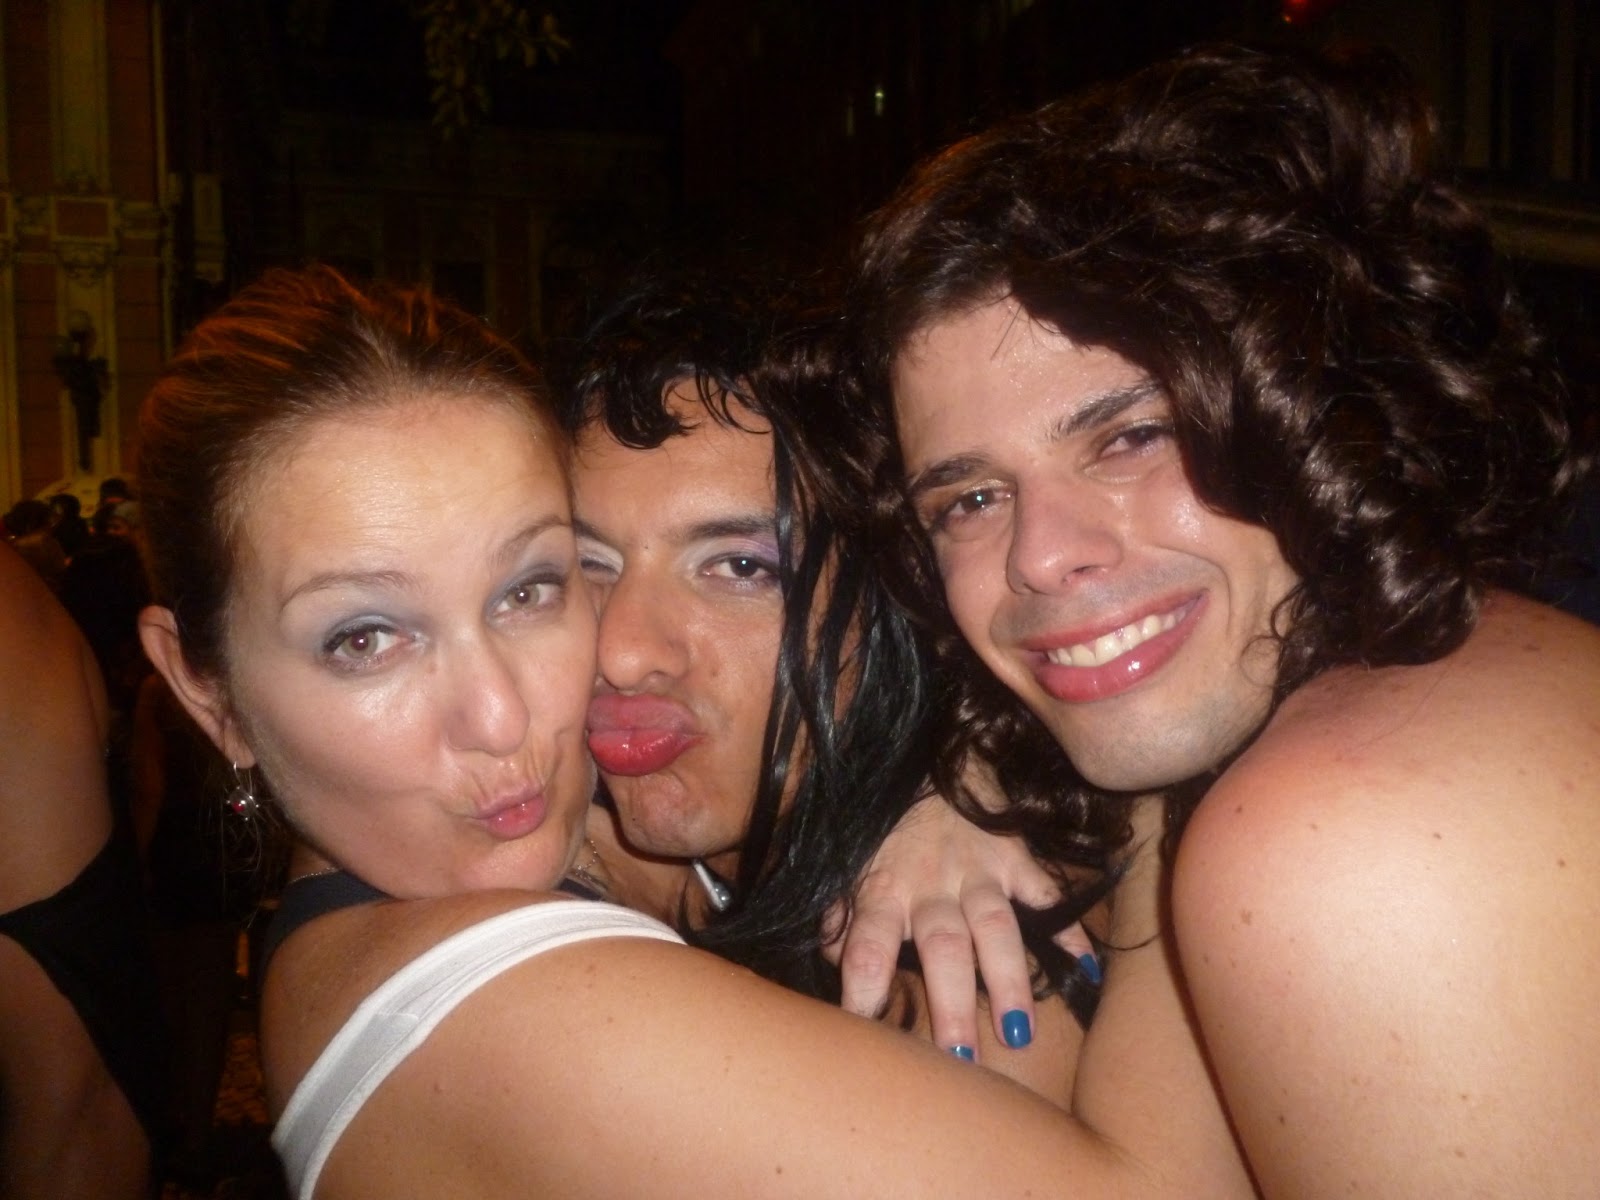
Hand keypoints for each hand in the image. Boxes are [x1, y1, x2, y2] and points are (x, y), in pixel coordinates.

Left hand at [826, 787, 1086, 1056]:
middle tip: (959, 1054)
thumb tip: (836, 960)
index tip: (864, 1026)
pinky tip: (1085, 970)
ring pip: (995, 928)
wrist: (929, 756)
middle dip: (952, 1001)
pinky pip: (1044, 896)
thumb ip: (839, 915)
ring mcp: (977, 872)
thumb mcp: (849, 864)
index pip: (867, 944)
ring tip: (1019, 1029)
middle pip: (943, 947)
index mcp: (884, 890)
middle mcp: (931, 885)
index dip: (864, 984)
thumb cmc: (884, 823)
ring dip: (1008, 979)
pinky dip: (1068, 932)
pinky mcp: (1014, 857)